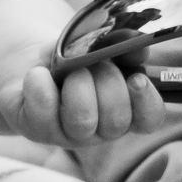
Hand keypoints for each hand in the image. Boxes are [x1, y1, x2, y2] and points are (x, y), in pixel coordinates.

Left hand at [0, 45, 166, 147]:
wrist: (32, 62)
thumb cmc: (74, 57)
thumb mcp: (102, 47)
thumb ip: (125, 48)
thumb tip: (140, 48)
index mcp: (123, 111)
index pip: (149, 120)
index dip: (147, 102)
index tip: (137, 78)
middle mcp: (97, 130)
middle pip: (116, 121)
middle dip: (107, 82)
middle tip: (94, 63)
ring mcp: (65, 134)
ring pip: (82, 122)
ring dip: (79, 86)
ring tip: (71, 69)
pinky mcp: (33, 128)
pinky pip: (43, 112)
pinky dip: (41, 85)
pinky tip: (39, 73)